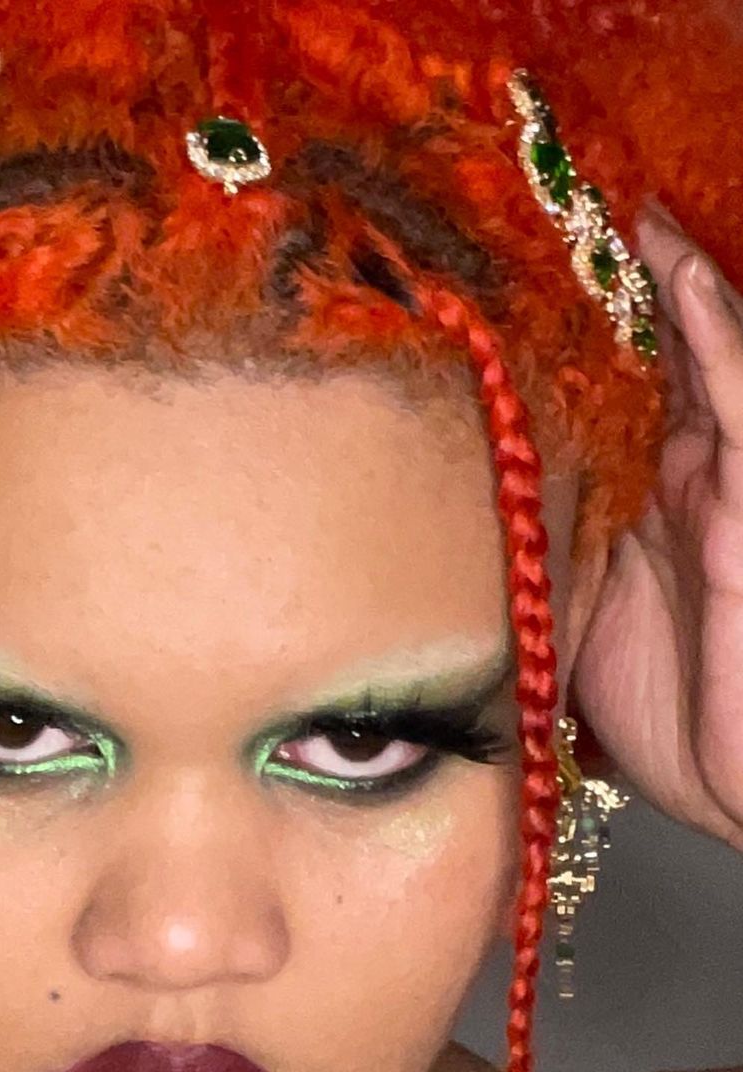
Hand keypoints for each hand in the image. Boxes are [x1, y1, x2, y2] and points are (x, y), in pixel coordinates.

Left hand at [570, 198, 742, 850]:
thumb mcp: (574, 616)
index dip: (584, 322)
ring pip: (712, 362)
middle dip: (626, 283)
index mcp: (647, 495)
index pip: (617, 385)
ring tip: (638, 211)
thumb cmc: (667, 707)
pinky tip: (688, 284)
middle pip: (662, 355)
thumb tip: (448, 523)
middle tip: (572, 200)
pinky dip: (721, 343)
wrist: (739, 781)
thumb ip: (540, 556)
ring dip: (678, 287)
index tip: (523, 261)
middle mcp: (695, 477)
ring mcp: (733, 489)